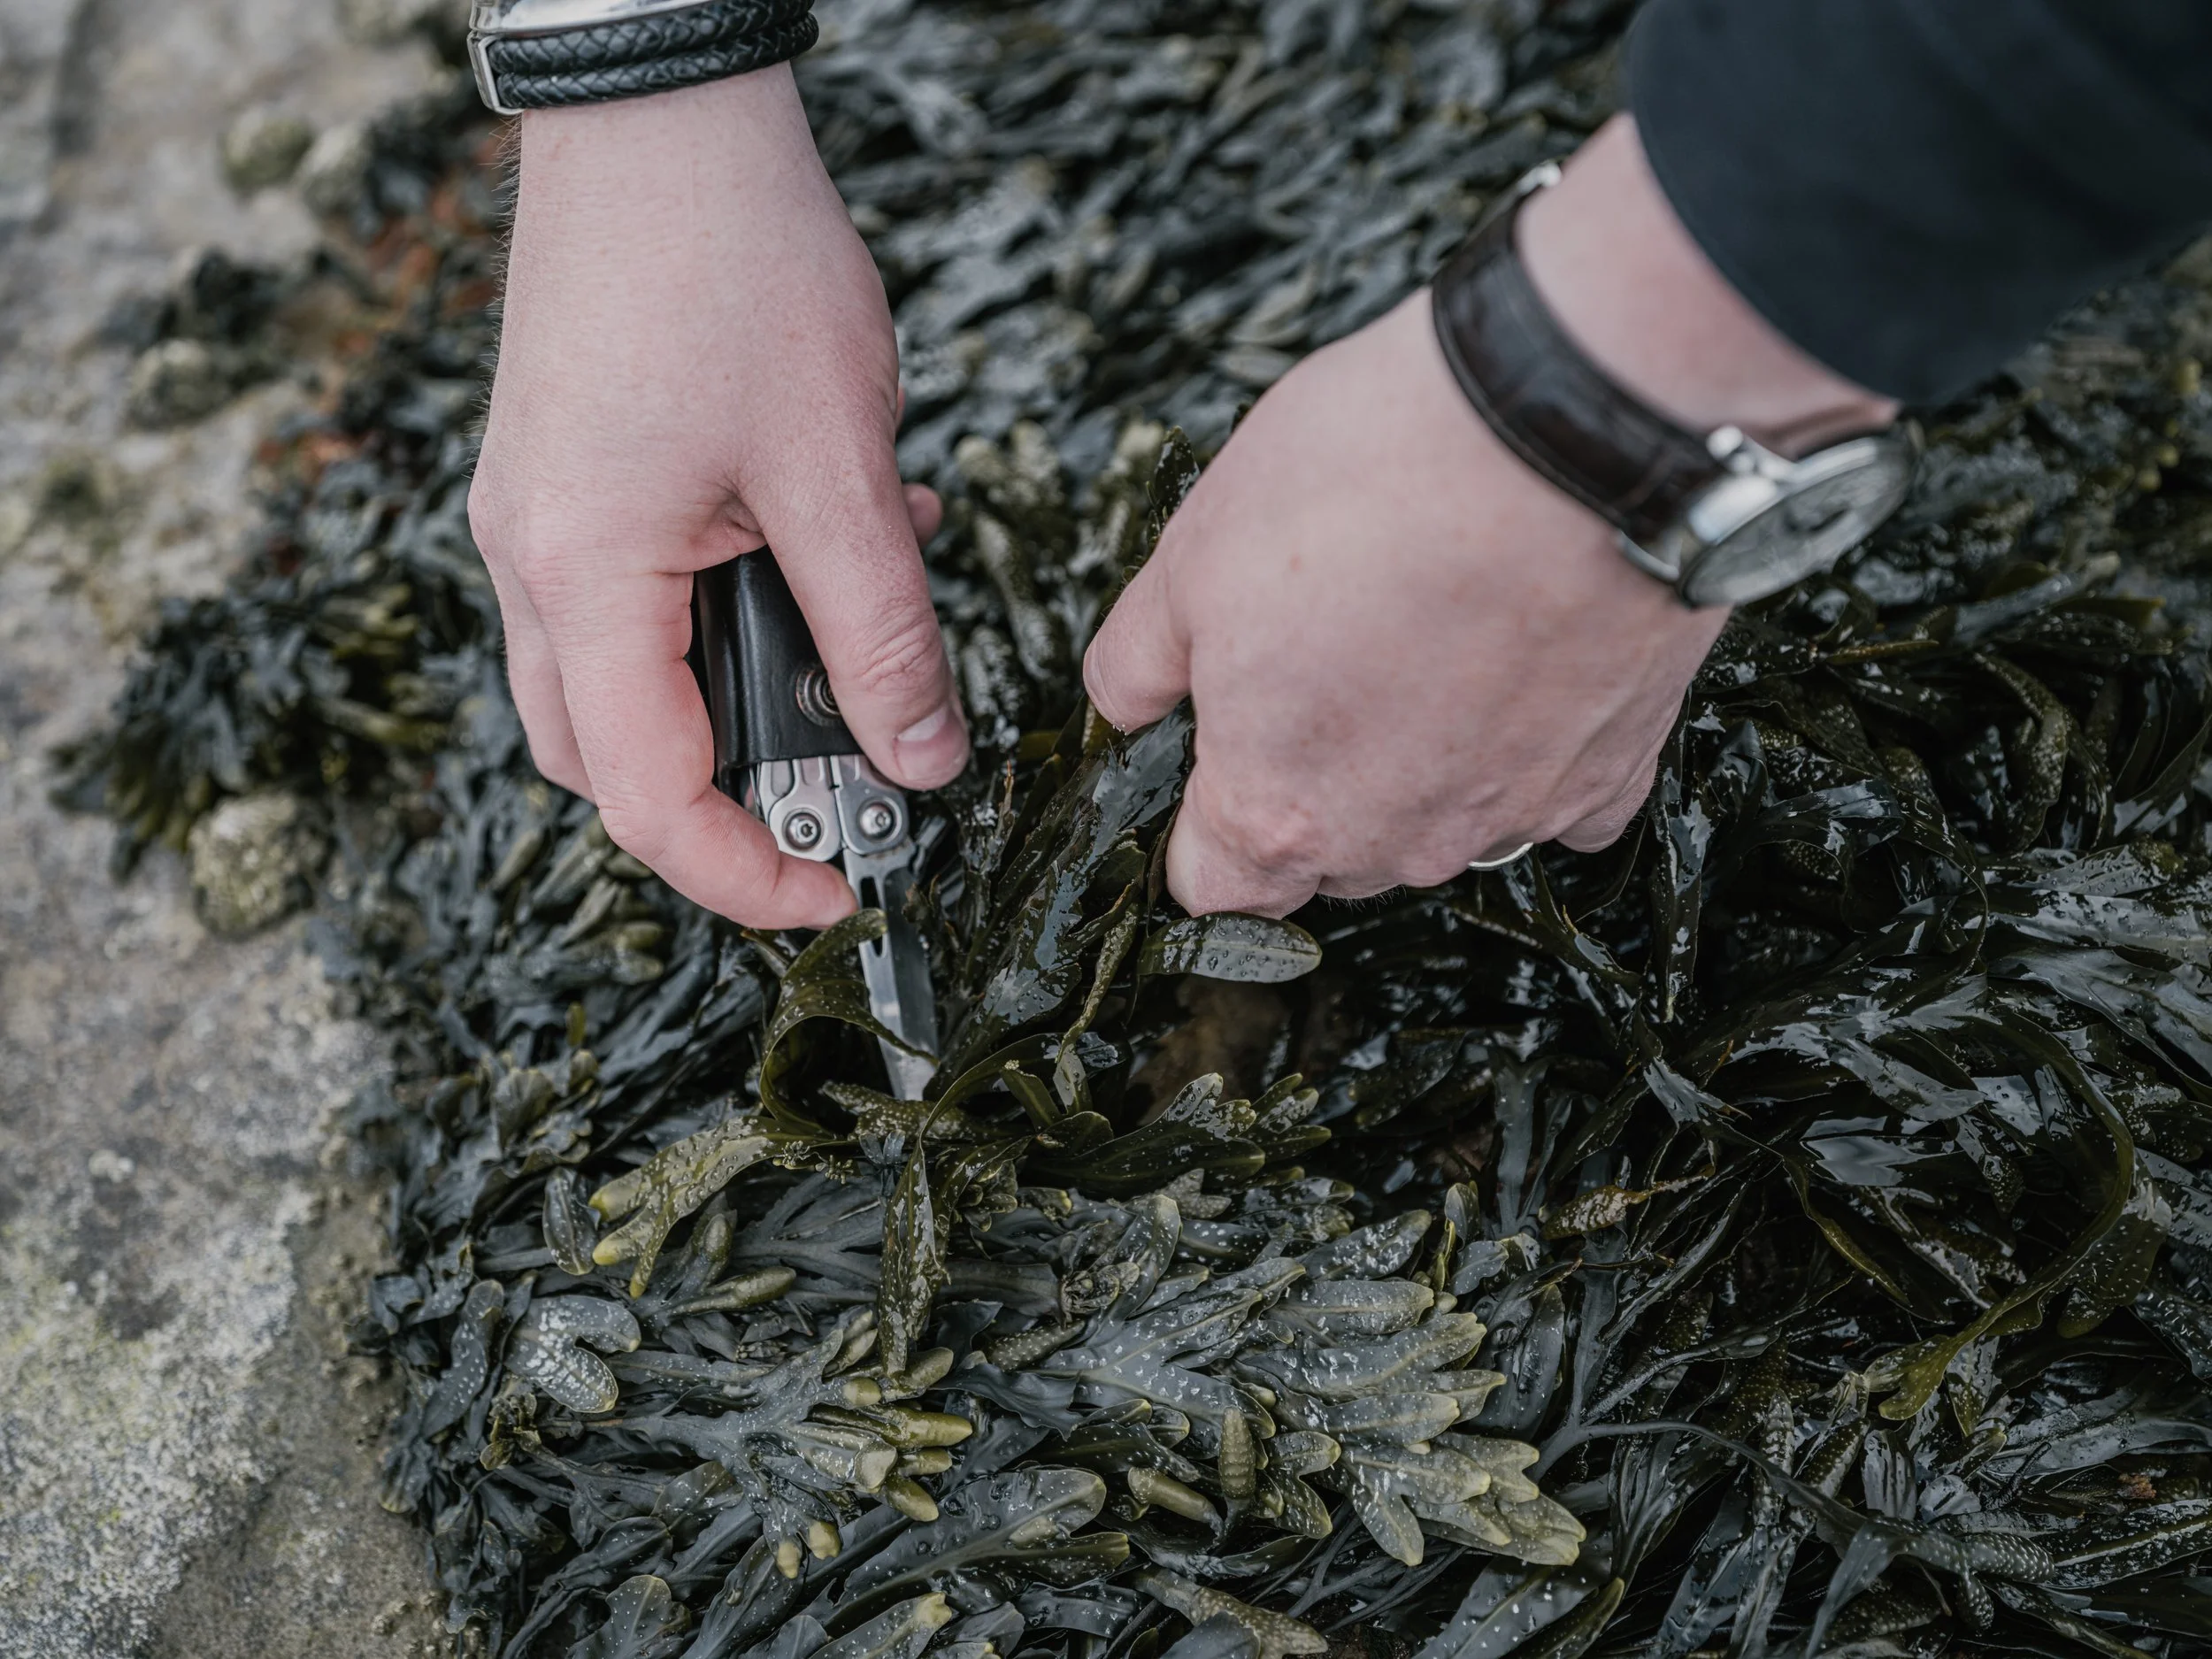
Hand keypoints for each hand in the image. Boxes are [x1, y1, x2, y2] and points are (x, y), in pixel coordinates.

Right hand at [470, 69, 967, 928]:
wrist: (663, 109)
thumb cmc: (735, 263)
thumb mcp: (840, 470)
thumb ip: (886, 633)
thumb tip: (923, 761)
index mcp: (585, 576)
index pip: (644, 797)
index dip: (743, 873)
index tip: (838, 894)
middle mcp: (534, 562)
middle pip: (611, 757)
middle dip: (729, 803)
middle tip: (846, 801)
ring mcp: (539, 517)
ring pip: (625, 682)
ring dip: (741, 700)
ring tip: (863, 658)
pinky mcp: (571, 477)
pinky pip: (638, 596)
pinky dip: (733, 612)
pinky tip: (836, 553)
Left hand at [1082, 115, 1894, 914]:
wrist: (1565, 426)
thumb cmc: (1368, 482)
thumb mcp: (1191, 553)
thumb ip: (1139, 658)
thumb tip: (1123, 706)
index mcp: (1277, 812)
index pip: (1211, 886)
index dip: (1197, 824)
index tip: (1210, 753)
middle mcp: (1398, 844)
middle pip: (1330, 858)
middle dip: (1308, 786)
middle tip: (1320, 661)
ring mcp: (1515, 815)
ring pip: (1441, 829)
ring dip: (1420, 770)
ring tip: (1421, 641)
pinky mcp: (1615, 769)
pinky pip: (1559, 797)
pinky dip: (1533, 752)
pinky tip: (1520, 666)